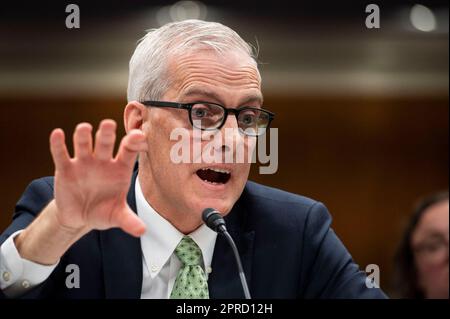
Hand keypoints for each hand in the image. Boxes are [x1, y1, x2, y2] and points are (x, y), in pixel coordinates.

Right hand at [49, 119, 146, 236]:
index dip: (134, 143)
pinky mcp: (65, 168)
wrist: (79, 217)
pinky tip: (58, 134)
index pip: (129, 152)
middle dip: (107, 134)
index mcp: (120, 169)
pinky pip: (61, 154)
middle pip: (106, 143)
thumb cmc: (102, 211)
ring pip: (84, 144)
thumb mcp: (116, 216)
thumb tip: (141, 230)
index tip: (139, 135)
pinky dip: (59, 144)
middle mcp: (103, 161)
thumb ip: (128, 220)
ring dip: (83, 136)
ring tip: (84, 128)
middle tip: (109, 124)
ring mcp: (84, 162)